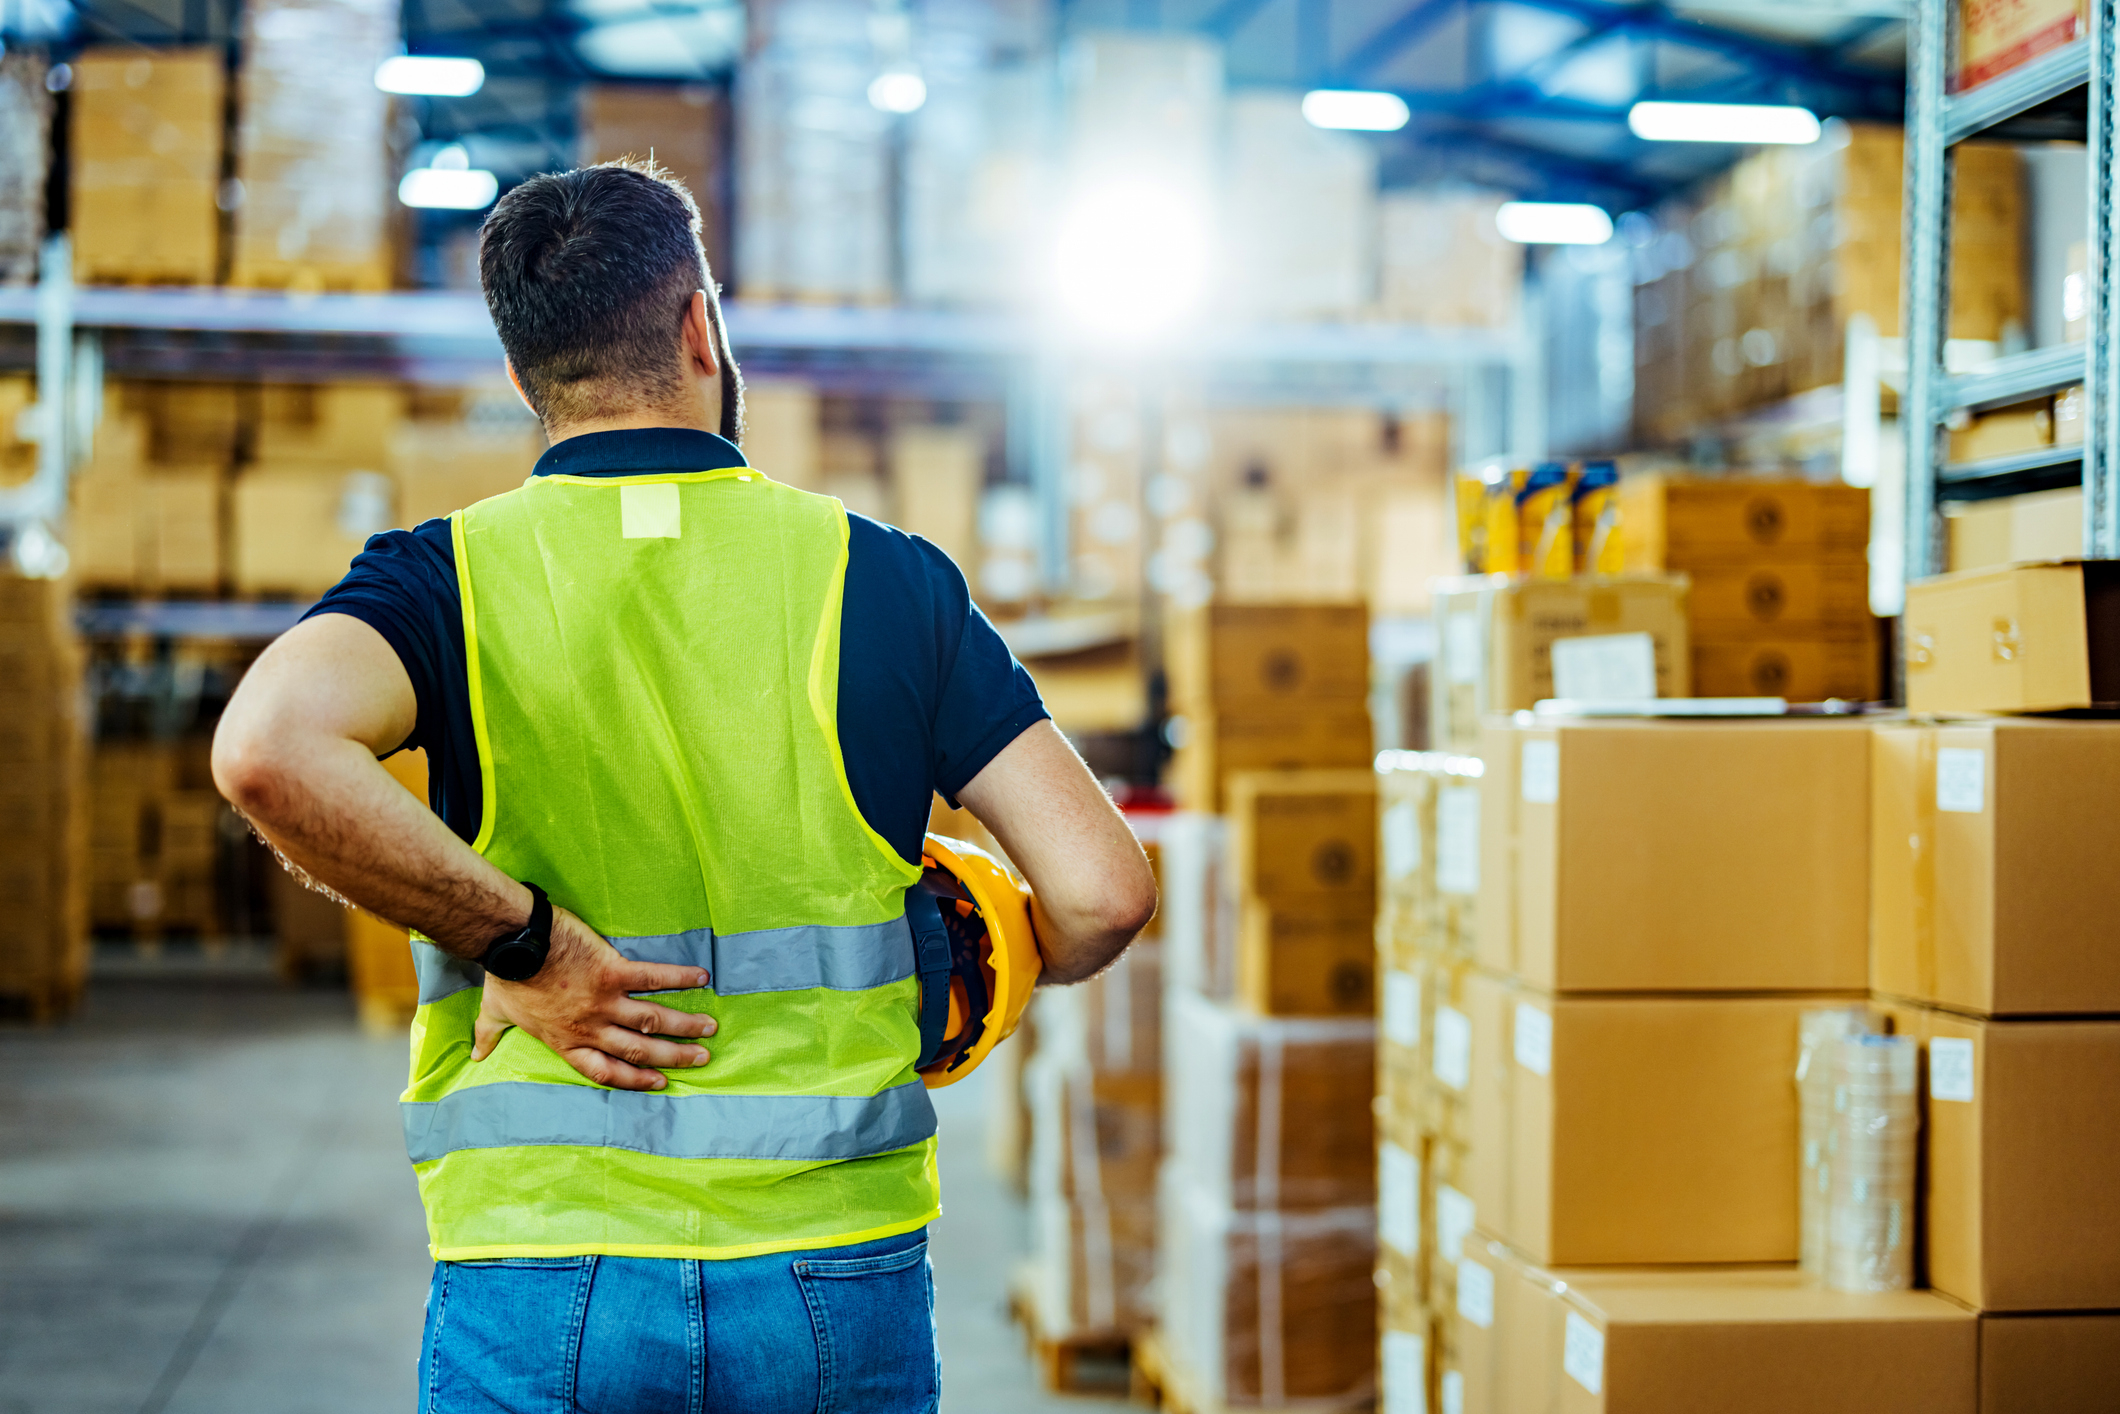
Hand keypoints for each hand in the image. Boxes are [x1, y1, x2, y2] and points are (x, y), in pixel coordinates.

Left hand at [471, 906, 716, 1091]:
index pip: (606, 1070)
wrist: (514, 943)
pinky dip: (678, 979)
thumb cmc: (505, 976)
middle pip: (639, 1049)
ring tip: (709, 1028)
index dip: (635, 1079)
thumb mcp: (494, 1012)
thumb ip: (490, 1034)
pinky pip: (652, 978)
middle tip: (701, 1059)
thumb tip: (477, 1055)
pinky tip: (702, 979)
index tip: (659, 1083)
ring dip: (683, 1026)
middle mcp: (591, 1027)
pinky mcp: (614, 971)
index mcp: (567, 1040)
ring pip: (652, 1020)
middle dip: (673, 1057)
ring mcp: (605, 1000)